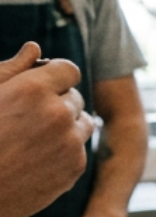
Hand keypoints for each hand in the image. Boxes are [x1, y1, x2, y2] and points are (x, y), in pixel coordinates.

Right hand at [0, 44, 91, 216]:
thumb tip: (35, 48)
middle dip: (57, 102)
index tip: (41, 86)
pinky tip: (36, 158)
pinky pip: (80, 149)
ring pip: (83, 123)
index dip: (55, 77)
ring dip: (66, 125)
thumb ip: (12, 70)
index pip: (69, 70)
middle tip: (26, 118)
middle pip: (75, 97)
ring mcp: (70, 142)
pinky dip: (65, 151)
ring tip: (33, 137)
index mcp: (32, 89)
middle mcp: (57, 113)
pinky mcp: (75, 167)